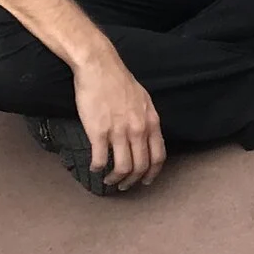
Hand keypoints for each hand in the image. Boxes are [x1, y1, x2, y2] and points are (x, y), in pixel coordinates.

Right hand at [73, 52, 165, 187]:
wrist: (100, 67)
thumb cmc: (120, 82)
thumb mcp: (144, 100)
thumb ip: (147, 120)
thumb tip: (147, 136)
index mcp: (151, 122)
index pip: (158, 156)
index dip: (152, 173)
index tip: (145, 181)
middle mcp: (138, 129)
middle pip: (140, 166)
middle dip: (132, 181)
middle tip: (123, 186)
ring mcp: (118, 131)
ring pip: (122, 167)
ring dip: (115, 179)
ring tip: (108, 180)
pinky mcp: (98, 131)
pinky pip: (100, 159)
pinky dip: (97, 168)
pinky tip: (94, 168)